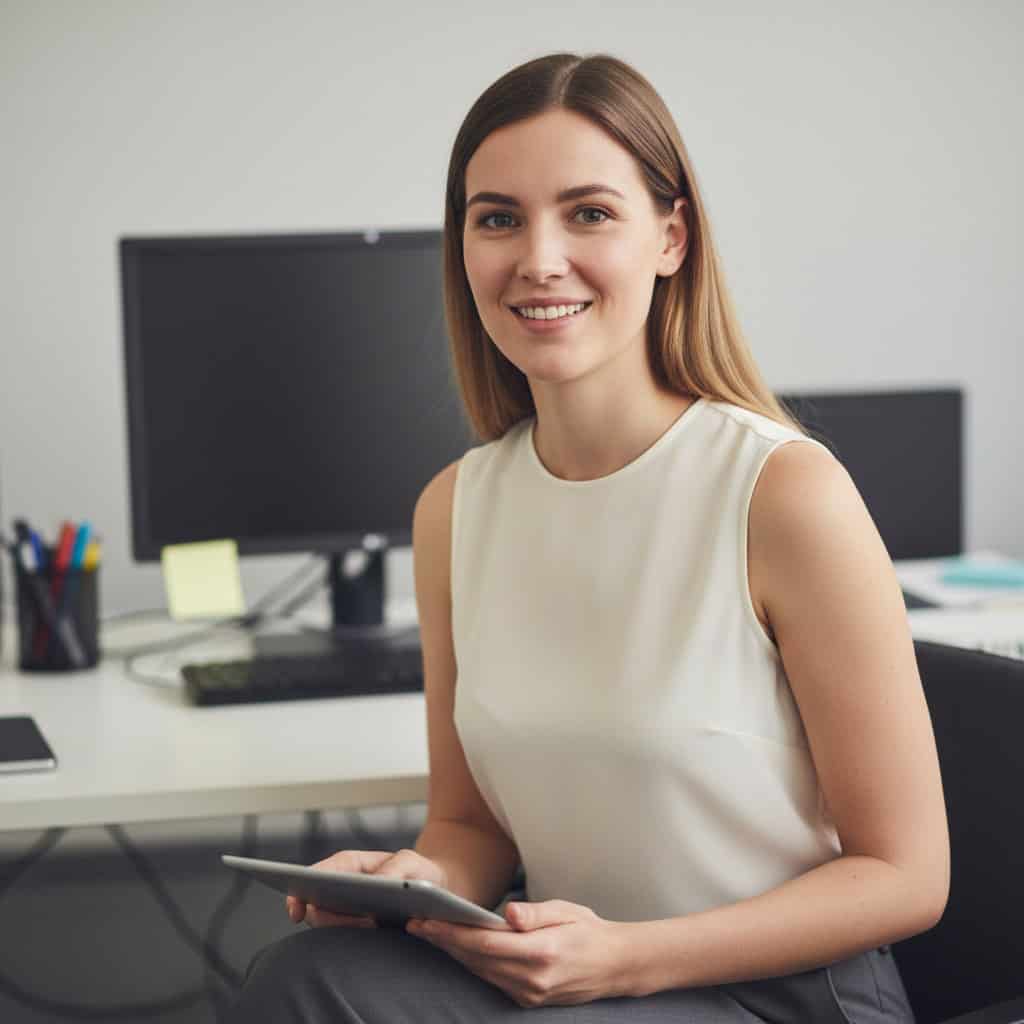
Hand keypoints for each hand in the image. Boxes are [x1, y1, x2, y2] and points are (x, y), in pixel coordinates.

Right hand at [287, 848, 447, 927]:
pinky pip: (342, 937)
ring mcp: (347, 910)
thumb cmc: (419, 871)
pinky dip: (352, 939)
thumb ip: (393, 869)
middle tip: (369, 920)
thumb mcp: (411, 862)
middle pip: (316, 905)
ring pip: (327, 925)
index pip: (317, 873)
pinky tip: (373, 935)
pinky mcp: (357, 929)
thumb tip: (374, 884)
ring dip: (346, 930)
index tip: (297, 910)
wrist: (436, 890)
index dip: (300, 889)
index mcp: (350, 865)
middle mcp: (342, 887)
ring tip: (377, 924)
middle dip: (334, 917)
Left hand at [406, 899, 630, 1007]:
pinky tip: (459, 949)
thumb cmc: (589, 930)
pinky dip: (472, 963)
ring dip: (453, 954)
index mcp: (541, 952)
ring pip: (481, 972)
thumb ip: (535, 913)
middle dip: (444, 942)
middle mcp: (532, 979)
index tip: (428, 921)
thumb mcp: (566, 910)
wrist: (614, 965)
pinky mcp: (528, 1000)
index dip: (452, 933)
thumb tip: (509, 912)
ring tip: (431, 933)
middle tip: (416, 924)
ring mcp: (529, 995)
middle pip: (476, 960)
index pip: (485, 944)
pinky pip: (492, 980)